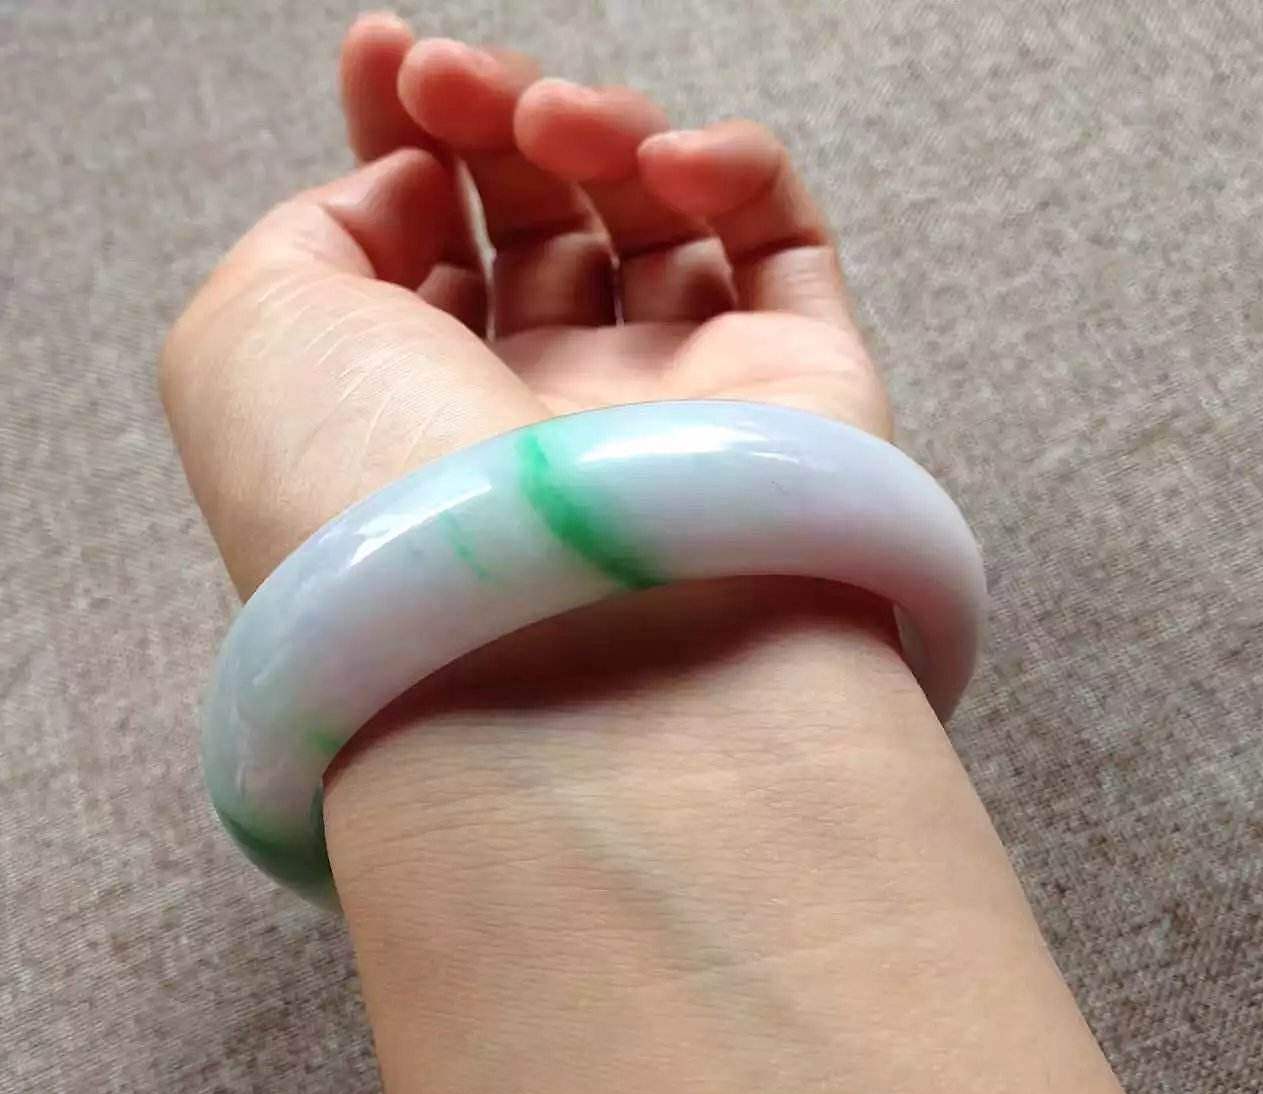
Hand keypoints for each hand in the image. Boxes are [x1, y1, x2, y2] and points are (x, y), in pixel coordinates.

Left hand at [161, 14, 889, 597]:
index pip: (428, 248)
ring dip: (597, 125)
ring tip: (546, 122)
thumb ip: (315, 233)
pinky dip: (732, 164)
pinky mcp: (798, 392)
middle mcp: (549, 417)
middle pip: (540, 221)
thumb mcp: (246, 341)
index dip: (405, 134)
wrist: (540, 648)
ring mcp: (677, 405)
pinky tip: (670, 165)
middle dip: (491, 117)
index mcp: (424, 416)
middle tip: (453, 81)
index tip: (384, 56)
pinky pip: (783, 242)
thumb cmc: (367, 503)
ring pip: (657, 218)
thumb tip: (413, 188)